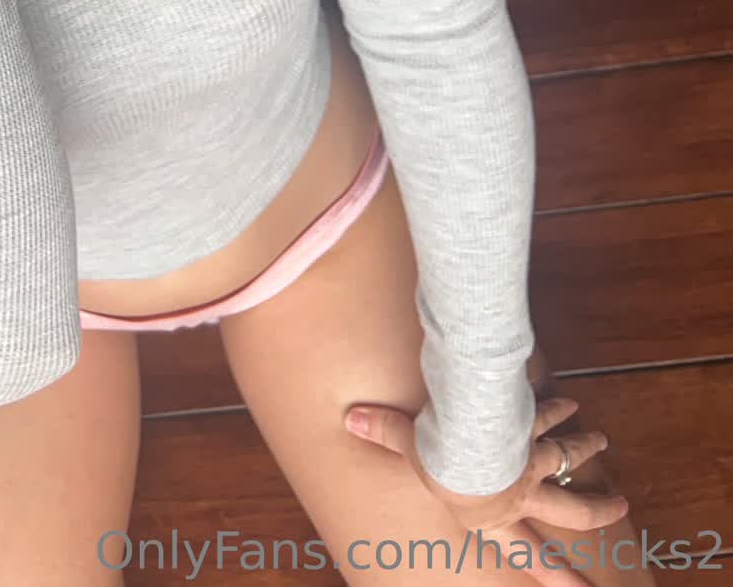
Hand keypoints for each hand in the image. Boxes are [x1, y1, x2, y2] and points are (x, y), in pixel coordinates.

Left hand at [344, 394, 627, 586]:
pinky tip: (570, 401)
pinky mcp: (530, 424)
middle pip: (570, 509)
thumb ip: (382, 432)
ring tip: (602, 440)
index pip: (530, 553)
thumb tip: (349, 419)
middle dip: (597, 511)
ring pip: (567, 457)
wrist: (470, 435)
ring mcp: (531, 457)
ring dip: (585, 448)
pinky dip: (559, 410)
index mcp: (495, 515)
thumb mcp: (408, 445)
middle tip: (622, 507)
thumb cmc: (439, 457)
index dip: (556, 575)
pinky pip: (547, 417)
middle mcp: (520, 492)